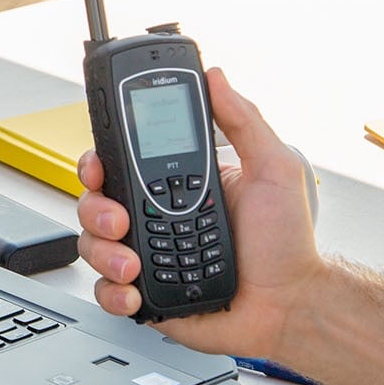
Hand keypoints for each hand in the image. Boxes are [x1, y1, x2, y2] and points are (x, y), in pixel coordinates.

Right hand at [75, 67, 326, 362]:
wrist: (290, 306)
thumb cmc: (286, 244)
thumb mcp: (272, 169)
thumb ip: (244, 120)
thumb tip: (218, 78)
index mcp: (177, 184)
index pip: (123, 163)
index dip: (100, 162)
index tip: (100, 166)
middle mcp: (156, 217)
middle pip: (96, 202)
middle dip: (95, 209)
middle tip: (120, 220)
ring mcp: (148, 256)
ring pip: (93, 246)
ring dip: (104, 253)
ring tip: (133, 264)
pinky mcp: (146, 296)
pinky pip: (106, 291)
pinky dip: (112, 292)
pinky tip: (135, 291)